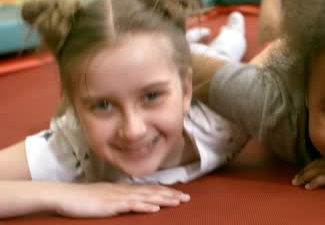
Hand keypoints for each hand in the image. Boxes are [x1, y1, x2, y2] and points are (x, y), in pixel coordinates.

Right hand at [53, 182, 189, 217]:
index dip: (165, 191)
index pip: (148, 189)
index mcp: (123, 189)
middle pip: (152, 191)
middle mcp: (124, 190)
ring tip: (178, 201)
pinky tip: (155, 207)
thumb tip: (129, 202)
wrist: (64, 195)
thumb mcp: (104, 198)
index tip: (179, 194)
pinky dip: (144, 205)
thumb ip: (117, 199)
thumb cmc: (82, 199)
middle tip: (187, 197)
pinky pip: (130, 205)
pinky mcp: (110, 205)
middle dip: (170, 194)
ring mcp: (118, 196)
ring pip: (146, 197)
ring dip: (163, 199)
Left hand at [291, 158, 324, 191]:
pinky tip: (308, 187)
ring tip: (297, 183)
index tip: (301, 174)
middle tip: (294, 180)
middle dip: (303, 172)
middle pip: (316, 166)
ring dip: (305, 177)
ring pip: (317, 172)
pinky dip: (315, 182)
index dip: (309, 167)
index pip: (320, 162)